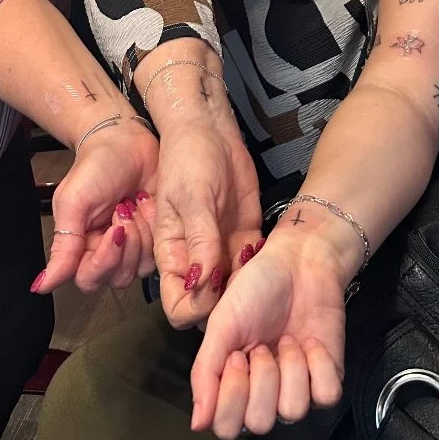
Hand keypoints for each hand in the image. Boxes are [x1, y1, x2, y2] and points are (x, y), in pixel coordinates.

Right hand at [34, 121, 158, 294]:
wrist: (125, 140)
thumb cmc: (95, 166)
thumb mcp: (73, 202)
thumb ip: (62, 245)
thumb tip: (41, 285)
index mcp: (80, 246)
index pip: (89, 278)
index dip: (103, 261)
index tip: (114, 229)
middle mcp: (104, 251)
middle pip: (116, 277)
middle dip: (125, 244)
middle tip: (123, 208)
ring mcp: (131, 245)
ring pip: (138, 269)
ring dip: (141, 235)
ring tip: (134, 203)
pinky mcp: (152, 236)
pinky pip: (157, 253)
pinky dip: (154, 228)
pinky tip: (146, 203)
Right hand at [151, 118, 262, 328]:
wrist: (210, 131)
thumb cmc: (189, 160)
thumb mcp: (192, 197)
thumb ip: (199, 240)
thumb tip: (202, 285)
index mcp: (172, 255)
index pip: (178, 305)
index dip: (195, 308)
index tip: (216, 288)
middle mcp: (195, 261)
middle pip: (208, 306)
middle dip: (226, 308)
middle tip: (247, 287)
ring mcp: (221, 252)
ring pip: (233, 292)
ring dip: (246, 290)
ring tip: (260, 272)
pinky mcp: (244, 239)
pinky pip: (251, 268)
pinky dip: (259, 268)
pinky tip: (266, 252)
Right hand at [189, 234, 347, 439]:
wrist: (299, 261)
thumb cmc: (256, 286)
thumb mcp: (221, 323)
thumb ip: (204, 372)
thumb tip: (197, 423)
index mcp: (233, 382)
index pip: (227, 426)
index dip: (232, 396)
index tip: (236, 357)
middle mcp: (265, 392)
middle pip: (260, 423)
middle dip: (262, 379)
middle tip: (262, 346)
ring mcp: (298, 387)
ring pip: (293, 410)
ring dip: (290, 368)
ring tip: (287, 339)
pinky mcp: (328, 377)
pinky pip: (325, 396)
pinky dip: (318, 366)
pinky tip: (310, 342)